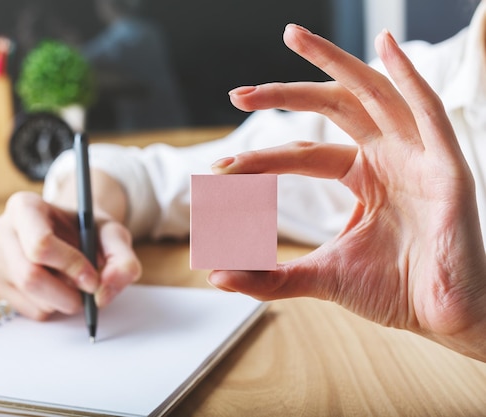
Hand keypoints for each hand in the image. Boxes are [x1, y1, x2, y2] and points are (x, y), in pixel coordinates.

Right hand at [0, 191, 140, 319]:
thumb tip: (103, 292)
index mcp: (24, 206)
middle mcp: (2, 230)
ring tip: (77, 283)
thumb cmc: (89, 229)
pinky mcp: (0, 285)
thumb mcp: (112, 233)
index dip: (71, 266)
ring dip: (65, 300)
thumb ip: (121, 258)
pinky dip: (56, 307)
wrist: (72, 231)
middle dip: (68, 293)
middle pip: (30, 276)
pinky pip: (30, 311)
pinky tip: (62, 288)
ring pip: (31, 297)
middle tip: (90, 290)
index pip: (40, 244)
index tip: (93, 277)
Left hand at [210, 24, 485, 360]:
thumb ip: (270, 276)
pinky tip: (383, 45)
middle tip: (238, 93)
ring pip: (372, 93)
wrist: (442, 319)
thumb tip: (216, 276)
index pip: (304, 152)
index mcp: (364, 176)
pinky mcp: (446, 165)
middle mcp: (389, 156)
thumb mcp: (321, 275)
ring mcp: (417, 156)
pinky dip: (408, 75)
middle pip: (333, 108)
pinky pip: (427, 111)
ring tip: (293, 37)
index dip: (263, 157)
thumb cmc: (393, 292)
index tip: (222, 166)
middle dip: (285, 93)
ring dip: (334, 62)